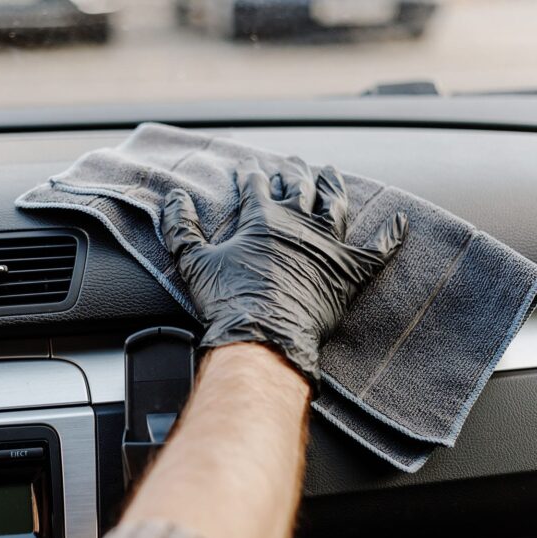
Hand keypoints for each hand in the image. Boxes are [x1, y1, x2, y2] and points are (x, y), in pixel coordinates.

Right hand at [162, 157, 407, 382]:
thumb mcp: (193, 262)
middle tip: (290, 163)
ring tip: (330, 171)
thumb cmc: (228, 301)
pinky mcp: (348, 272)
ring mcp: (327, 246)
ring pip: (334, 204)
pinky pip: (377, 251)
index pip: (256, 185)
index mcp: (262, 218)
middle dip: (292, 171)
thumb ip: (181, 227)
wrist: (263, 337)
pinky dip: (391, 237)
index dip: (251, 174)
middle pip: (298, 186)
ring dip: (332, 184)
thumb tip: (175, 197)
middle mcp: (297, 224)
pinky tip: (401, 223)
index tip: (248, 168)